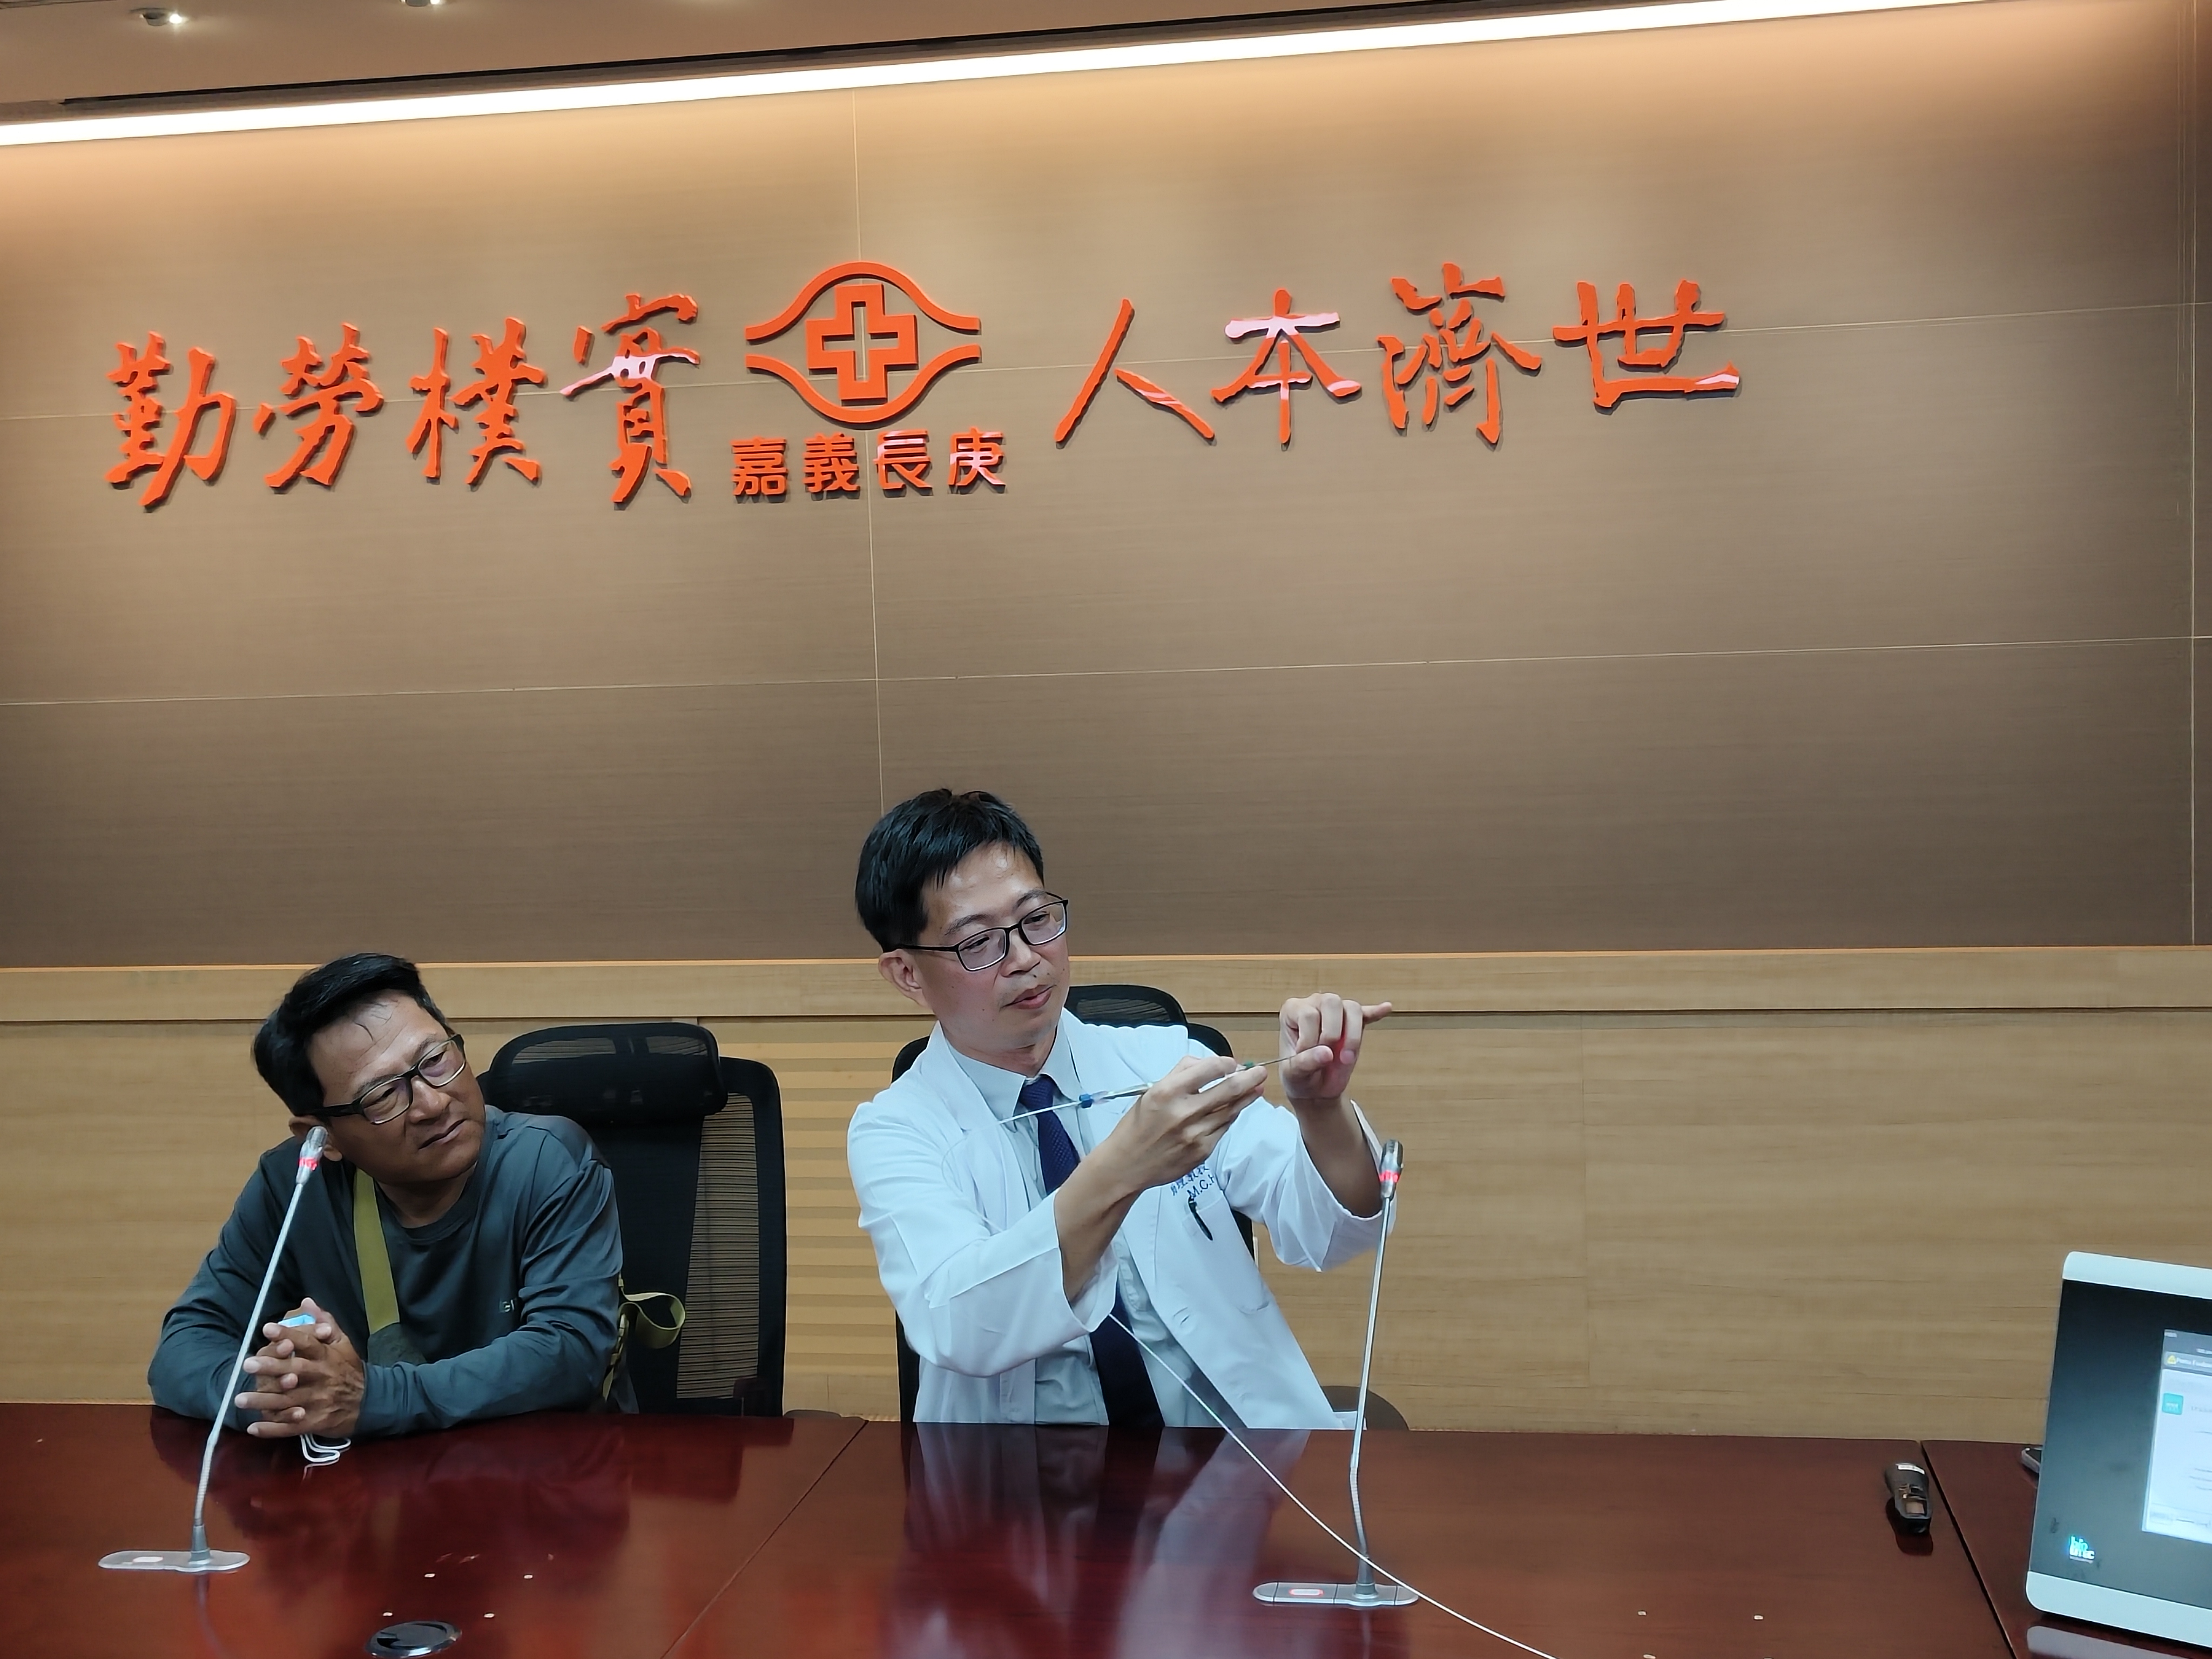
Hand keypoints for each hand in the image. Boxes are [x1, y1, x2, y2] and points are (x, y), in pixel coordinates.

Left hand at [236, 1296, 363, 1437]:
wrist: (369, 1402)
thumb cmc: (349, 1369)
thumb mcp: (342, 1342)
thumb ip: (323, 1322)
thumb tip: (305, 1301)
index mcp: (327, 1356)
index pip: (307, 1343)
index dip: (288, 1335)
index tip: (267, 1329)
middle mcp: (321, 1377)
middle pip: (294, 1371)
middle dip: (271, 1367)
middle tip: (247, 1364)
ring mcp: (318, 1402)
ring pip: (288, 1401)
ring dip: (263, 1401)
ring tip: (240, 1399)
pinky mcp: (315, 1422)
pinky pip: (291, 1427)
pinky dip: (272, 1429)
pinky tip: (253, 1427)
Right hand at [1093, 1053, 1270, 1197]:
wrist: (1127, 1164)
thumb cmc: (1138, 1125)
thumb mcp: (1151, 1091)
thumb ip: (1181, 1074)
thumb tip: (1211, 1064)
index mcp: (1167, 1092)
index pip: (1207, 1069)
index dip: (1225, 1063)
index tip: (1233, 1063)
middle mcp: (1183, 1112)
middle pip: (1228, 1090)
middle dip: (1249, 1078)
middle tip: (1261, 1072)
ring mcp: (1195, 1134)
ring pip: (1230, 1110)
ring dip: (1246, 1098)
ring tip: (1257, 1088)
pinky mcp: (1202, 1151)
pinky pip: (1223, 1129)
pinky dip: (1230, 1117)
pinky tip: (1235, 1109)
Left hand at [1280, 993, 1391, 1106]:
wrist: (1314, 1089)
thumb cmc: (1298, 1077)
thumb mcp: (1294, 1074)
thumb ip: (1305, 1063)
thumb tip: (1327, 1053)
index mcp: (1293, 1011)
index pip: (1308, 1014)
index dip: (1311, 1039)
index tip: (1306, 1058)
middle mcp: (1314, 1004)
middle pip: (1331, 1001)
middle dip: (1333, 1032)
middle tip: (1328, 1056)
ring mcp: (1335, 1013)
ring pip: (1352, 1008)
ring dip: (1353, 1035)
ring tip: (1346, 1058)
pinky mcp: (1353, 1025)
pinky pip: (1366, 1013)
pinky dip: (1375, 1012)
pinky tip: (1386, 1007)